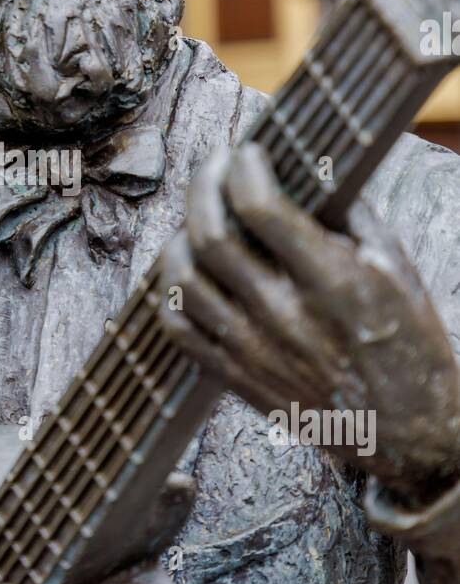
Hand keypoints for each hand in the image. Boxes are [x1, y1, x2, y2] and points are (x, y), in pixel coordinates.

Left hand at [161, 143, 459, 504]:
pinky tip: (189, 267)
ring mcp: (254, 350)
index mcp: (332, 282)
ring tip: (198, 216)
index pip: (261, 207)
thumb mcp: (397, 266)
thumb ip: (346, 214)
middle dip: (205, 184)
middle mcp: (284, 316)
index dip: (244, 167)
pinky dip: (172, 289)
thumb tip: (301, 166)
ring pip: (182, 278)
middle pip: (210, 235)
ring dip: (181, 234)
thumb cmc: (408, 342)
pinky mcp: (236, 377)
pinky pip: (178, 328)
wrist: (410, 432)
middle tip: (216, 166)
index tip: (248, 151)